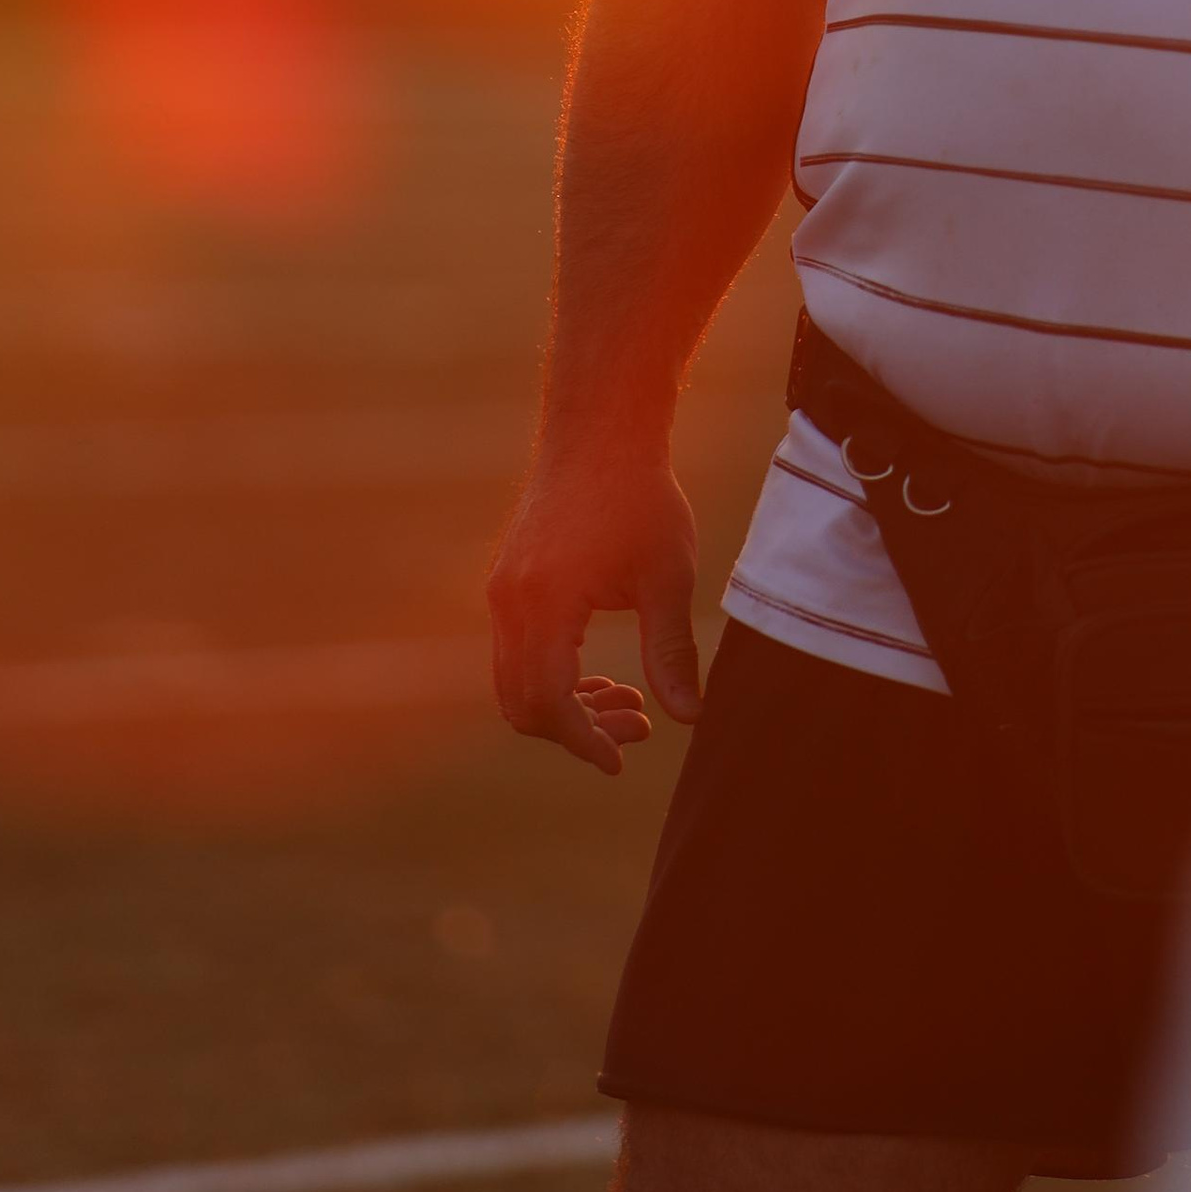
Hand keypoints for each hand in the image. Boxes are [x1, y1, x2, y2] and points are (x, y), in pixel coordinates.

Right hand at [488, 453, 702, 773]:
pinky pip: (517, 653)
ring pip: (515, 681)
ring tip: (631, 702)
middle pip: (523, 703)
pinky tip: (604, 675)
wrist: (601, 430)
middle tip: (640, 727)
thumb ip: (671, 652)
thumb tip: (688, 719)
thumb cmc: (641, 496)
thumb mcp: (667, 577)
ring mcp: (502, 591)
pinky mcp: (507, 583)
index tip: (620, 761)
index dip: (583, 741)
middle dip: (577, 729)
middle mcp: (509, 601)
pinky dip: (553, 676)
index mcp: (545, 601)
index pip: (548, 702)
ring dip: (566, 705)